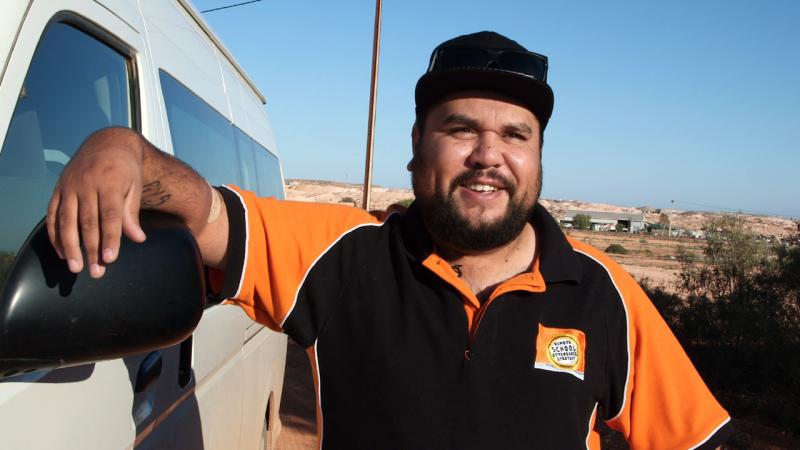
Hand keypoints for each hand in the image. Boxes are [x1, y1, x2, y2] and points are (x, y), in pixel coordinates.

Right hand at [47, 127, 146, 277]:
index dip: (110, 238)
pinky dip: (55, 235)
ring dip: (70, 246)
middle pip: (88, 222)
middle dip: (91, 249)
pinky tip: (62, 252)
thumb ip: (132, 214)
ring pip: (67, 220)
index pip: (110, 216)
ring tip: (76, 267)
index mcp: (110, 182)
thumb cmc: (126, 170)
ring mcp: (69, 186)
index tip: (110, 259)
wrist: (107, 144)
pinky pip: (53, 214)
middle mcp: (87, 184)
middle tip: (96, 271)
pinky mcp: (58, 188)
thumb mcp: (135, 187)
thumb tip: (138, 239)